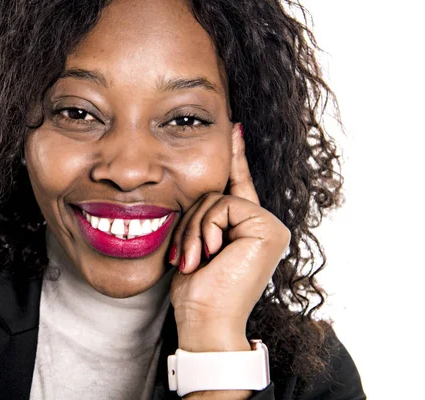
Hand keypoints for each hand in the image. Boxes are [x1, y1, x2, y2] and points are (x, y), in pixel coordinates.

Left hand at [169, 127, 290, 352]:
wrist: (205, 319)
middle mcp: (263, 225)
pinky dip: (207, 228)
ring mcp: (270, 227)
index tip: (232, 127)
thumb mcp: (195, 244)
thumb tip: (198, 186)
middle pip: (215, 193)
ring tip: (195, 260)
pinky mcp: (268, 228)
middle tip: (187, 257)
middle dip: (190, 222)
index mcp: (247, 229)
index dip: (234, 156)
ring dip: (194, 230)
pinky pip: (225, 205)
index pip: (236, 186)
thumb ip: (204, 215)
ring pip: (216, 198)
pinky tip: (211, 253)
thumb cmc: (196, 290)